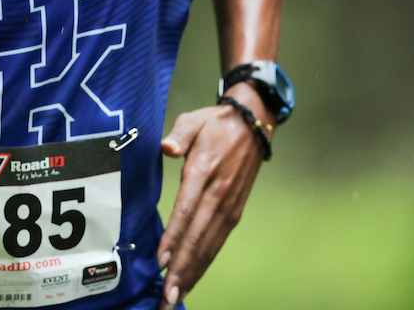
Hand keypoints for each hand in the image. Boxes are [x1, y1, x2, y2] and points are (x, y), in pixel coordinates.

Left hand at [156, 97, 265, 307]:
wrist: (253, 125)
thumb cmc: (215, 124)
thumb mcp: (193, 120)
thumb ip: (178, 135)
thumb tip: (166, 147)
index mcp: (204, 172)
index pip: (186, 211)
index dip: (173, 238)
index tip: (160, 261)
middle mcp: (218, 194)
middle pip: (198, 237)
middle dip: (181, 269)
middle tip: (167, 295)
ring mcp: (229, 206)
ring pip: (209, 246)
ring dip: (192, 272)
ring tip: (176, 296)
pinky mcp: (235, 212)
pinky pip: (217, 242)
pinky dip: (204, 262)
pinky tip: (192, 277)